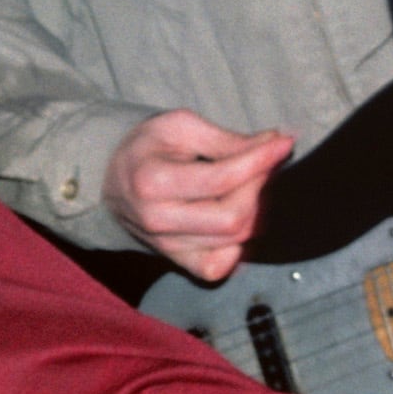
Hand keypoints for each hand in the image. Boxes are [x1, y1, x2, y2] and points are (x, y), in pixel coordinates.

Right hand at [105, 109, 292, 281]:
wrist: (110, 178)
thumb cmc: (147, 147)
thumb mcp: (180, 126)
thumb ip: (226, 139)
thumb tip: (273, 143)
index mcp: (152, 182)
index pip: (223, 179)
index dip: (261, 160)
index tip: (282, 142)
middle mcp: (158, 221)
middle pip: (233, 218)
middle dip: (260, 187)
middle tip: (265, 162)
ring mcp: (167, 247)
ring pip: (234, 240)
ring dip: (255, 209)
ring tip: (252, 182)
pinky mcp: (177, 261)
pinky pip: (219, 267)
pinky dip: (238, 245)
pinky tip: (237, 218)